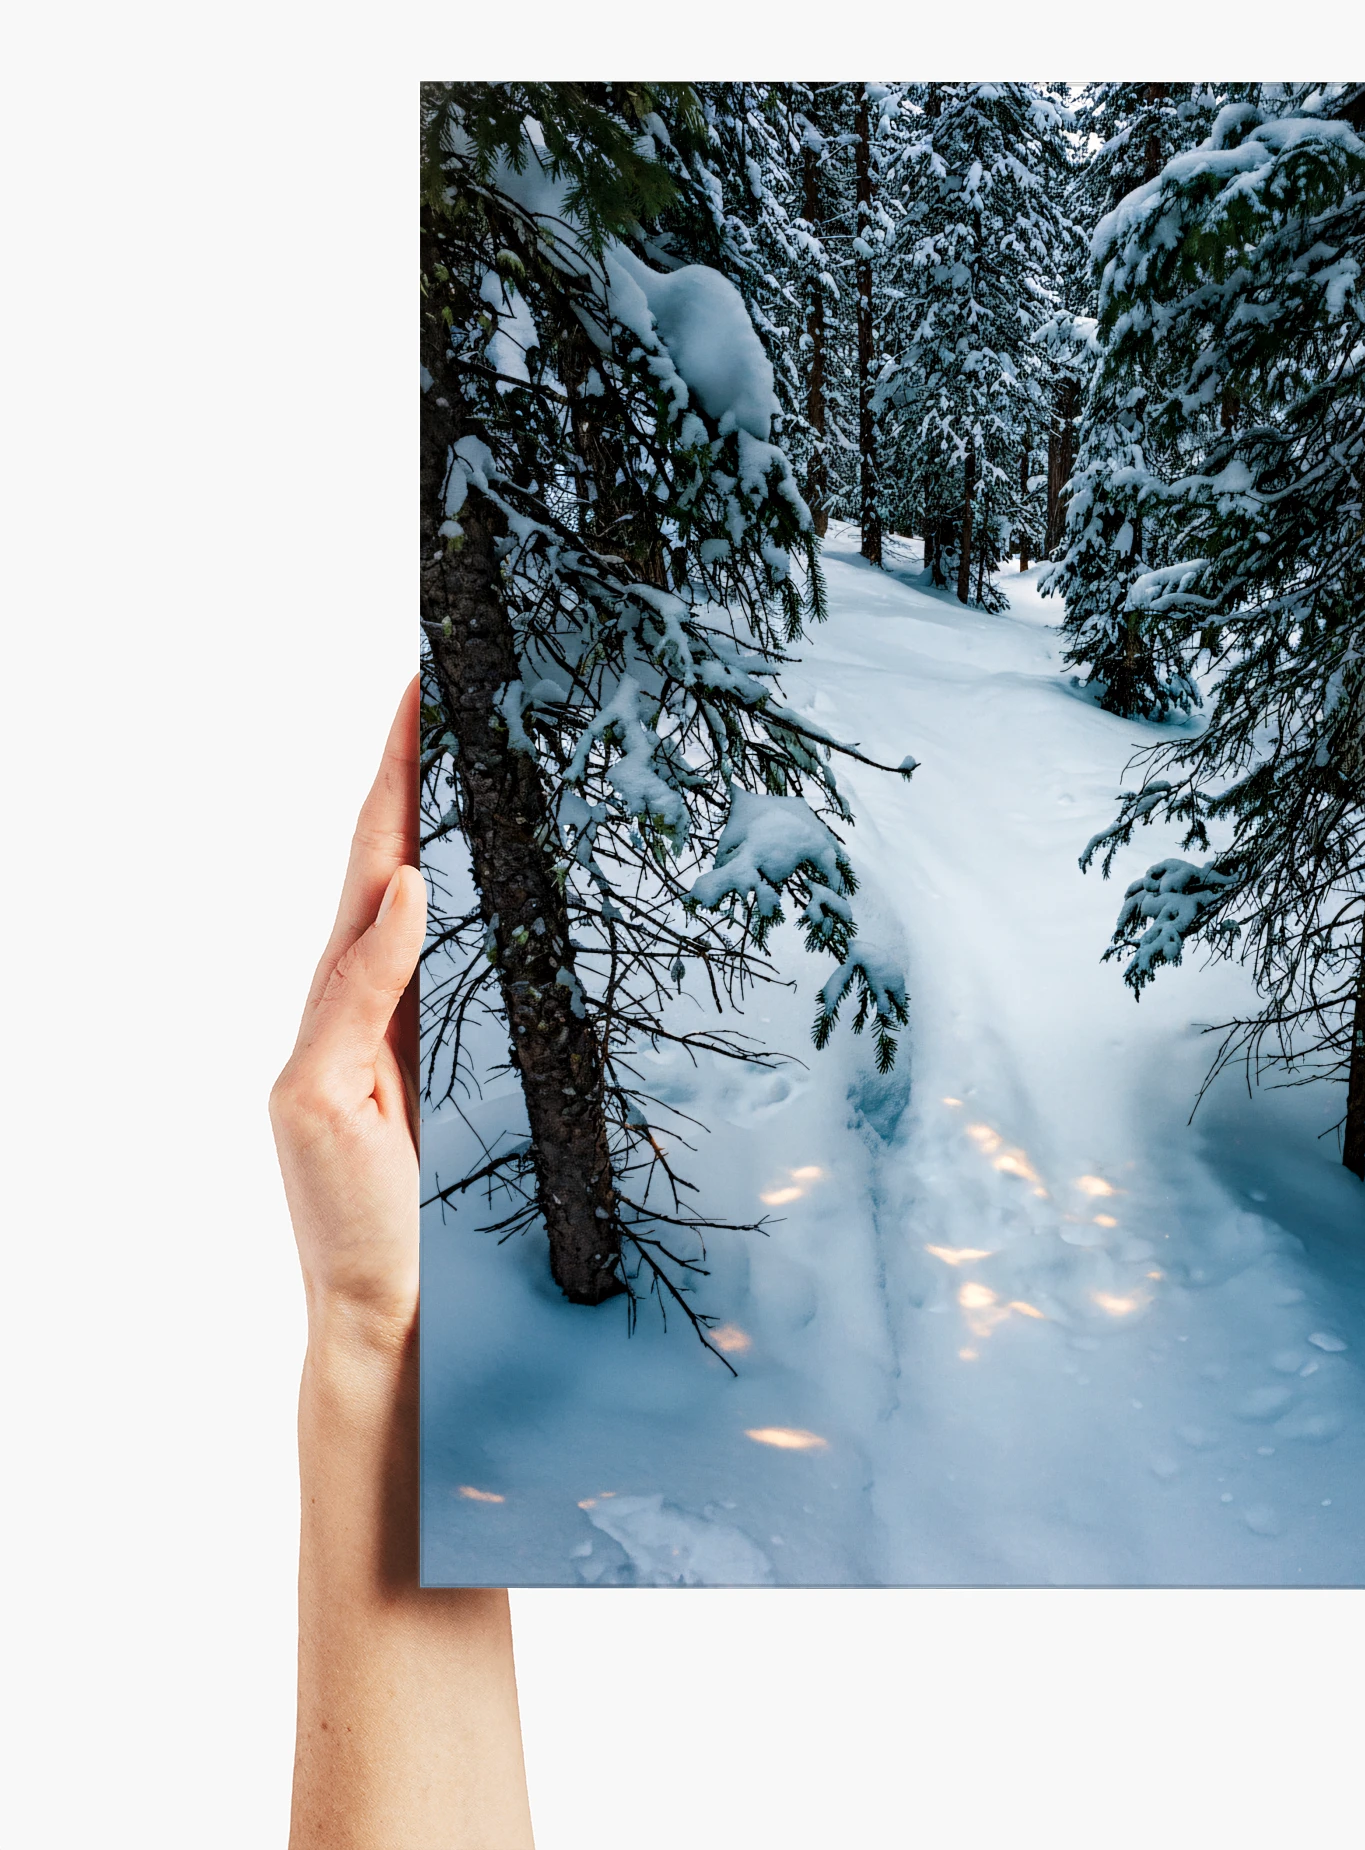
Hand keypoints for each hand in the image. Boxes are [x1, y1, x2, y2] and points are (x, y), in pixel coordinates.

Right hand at [270, 680, 425, 1333]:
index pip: (393, 876)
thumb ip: (418, 999)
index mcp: (373, 1006)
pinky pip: (354, 1001)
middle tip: (422, 681)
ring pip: (355, 915)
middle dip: (393, 775)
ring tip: (415, 735)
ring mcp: (314, 1049)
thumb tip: (428, 901)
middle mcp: (334, 1012)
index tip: (437, 710)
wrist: (377, 1299)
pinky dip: (380, 940)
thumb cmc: (406, 1197)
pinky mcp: (311, 1093)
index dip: (411, 793)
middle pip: (367, 871)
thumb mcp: (434, 1087)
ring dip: (387, 824)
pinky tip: (409, 879)